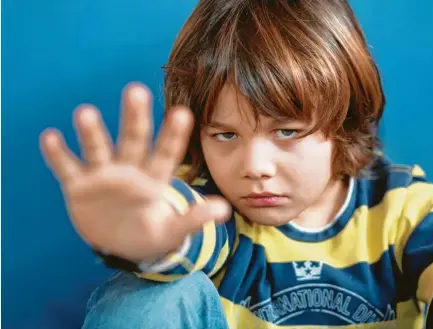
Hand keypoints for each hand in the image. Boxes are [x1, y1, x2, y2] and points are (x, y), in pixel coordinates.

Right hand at [39, 83, 230, 262]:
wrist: (121, 244)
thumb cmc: (151, 233)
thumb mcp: (172, 231)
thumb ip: (194, 219)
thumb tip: (225, 210)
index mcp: (154, 179)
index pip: (166, 154)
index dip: (173, 136)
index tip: (182, 113)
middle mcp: (129, 170)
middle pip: (133, 141)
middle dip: (134, 119)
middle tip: (136, 90)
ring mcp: (103, 176)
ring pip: (98, 149)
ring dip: (92, 133)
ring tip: (85, 112)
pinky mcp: (79, 186)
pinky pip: (67, 168)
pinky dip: (58, 155)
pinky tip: (50, 137)